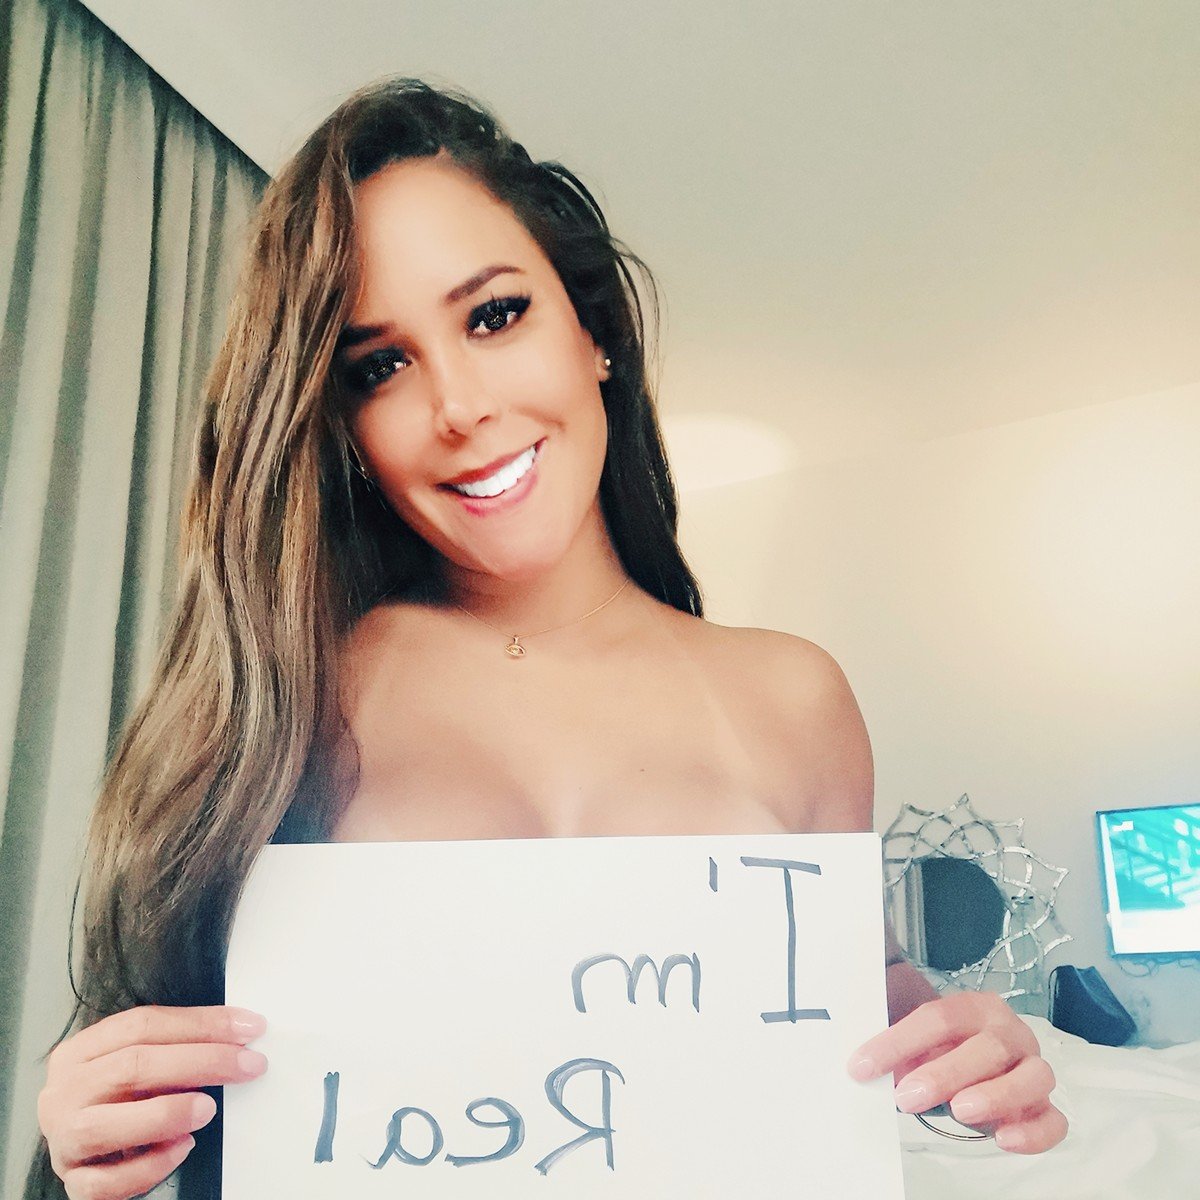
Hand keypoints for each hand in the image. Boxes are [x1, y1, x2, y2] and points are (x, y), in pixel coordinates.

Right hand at [38, 1004, 267, 1199]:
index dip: (201, 1023)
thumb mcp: (140, 1060)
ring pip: (105, 1126)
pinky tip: (182, 1148)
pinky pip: (106, 1182)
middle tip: (247, 1065)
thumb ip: (175, 1046)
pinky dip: (149, 1167)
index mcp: (80, 1051)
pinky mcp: (74, 1182)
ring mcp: (63, 1140)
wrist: (83, 1144)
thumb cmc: (120, 1096)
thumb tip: (238, 1036)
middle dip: (200, 1062)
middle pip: (132, 1066)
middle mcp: (65, 1093)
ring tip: (209, 1109)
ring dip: (167, 1114)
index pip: (142, 1024)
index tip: (248, 1028)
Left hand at [848, 991, 1066, 1153]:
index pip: (938, 1017)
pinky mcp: (1044, 1107)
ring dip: (997, 1094)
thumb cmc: (941, 1048)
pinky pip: (1054, 1121)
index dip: (898, 1041)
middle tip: (907, 1096)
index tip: (862, 1067)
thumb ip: (894, 1046)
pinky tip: (1002, 1139)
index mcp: (974, 1008)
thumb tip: (859, 1066)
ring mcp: (1033, 1068)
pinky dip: (1033, 1133)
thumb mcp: (915, 1040)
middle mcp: (1010, 1033)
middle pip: (987, 1047)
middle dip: (945, 1073)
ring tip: (960, 1110)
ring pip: (1033, 1077)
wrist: (973, 1058)